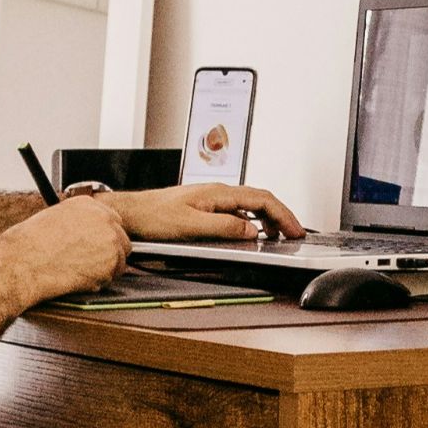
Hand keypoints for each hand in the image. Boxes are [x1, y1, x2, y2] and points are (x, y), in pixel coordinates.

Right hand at [0, 196, 130, 307]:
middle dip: (108, 255)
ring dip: (104, 270)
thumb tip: (86, 236)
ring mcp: (110, 240)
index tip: (96, 248)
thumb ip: (77, 223)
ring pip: (119, 261)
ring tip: (78, 272)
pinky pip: (111, 278)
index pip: (112, 221)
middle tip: (89, 264)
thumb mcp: (54, 219)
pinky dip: (97, 283)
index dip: (104, 238)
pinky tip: (77, 279)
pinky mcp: (110, 263)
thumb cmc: (29, 244)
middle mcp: (103, 218)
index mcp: (88, 204)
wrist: (23, 262)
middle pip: (121, 240)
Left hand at [102, 184, 307, 241]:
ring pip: (249, 204)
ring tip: (278, 235)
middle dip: (281, 216)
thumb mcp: (191, 225)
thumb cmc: (153, 217)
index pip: (262, 199)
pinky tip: (250, 232)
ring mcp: (211, 198)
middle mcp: (217, 192)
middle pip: (260, 199)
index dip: (283, 215)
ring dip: (268, 218)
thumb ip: (224, 227)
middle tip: (295, 234)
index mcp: (218, 193)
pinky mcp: (204, 206)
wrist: (131, 213)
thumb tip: (251, 231)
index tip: (295, 230)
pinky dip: (252, 220)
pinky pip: (237, 210)